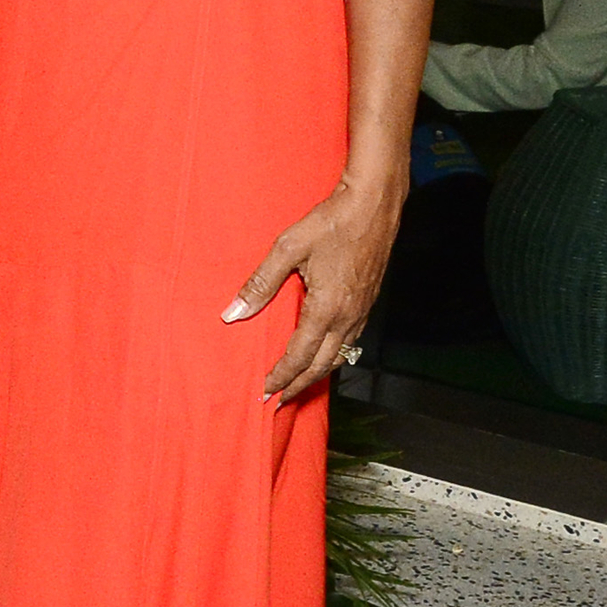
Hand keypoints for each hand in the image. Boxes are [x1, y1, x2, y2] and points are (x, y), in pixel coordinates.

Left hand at [224, 176, 401, 400]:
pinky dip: (331, 357)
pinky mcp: (368, 303)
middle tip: (276, 402)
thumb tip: (233, 313)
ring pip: (338, 357)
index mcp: (326, 309)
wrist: (374, 204)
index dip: (280, 378)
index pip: (299, 357)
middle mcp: (348, 317)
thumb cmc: (330, 222)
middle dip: (297, 386)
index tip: (263, 393)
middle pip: (321, 366)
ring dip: (315, 375)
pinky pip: (349, 341)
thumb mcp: (287, 248)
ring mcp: (361, 312)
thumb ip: (260, 283)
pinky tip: (321, 355)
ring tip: (296, 385)